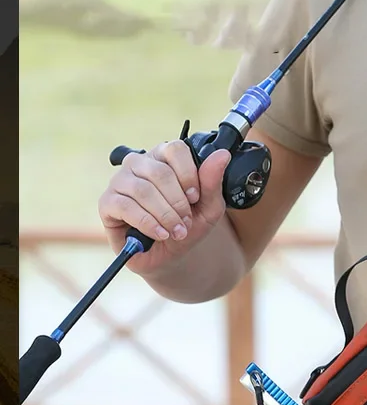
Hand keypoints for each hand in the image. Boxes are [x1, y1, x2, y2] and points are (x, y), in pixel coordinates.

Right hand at [98, 140, 231, 275]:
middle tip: (186, 221)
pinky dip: (148, 223)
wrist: (171, 255)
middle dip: (177, 202)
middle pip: (159, 172)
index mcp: (163, 157)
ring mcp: (120, 182)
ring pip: (143, 190)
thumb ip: (212, 181)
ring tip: (176, 231)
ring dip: (165, 215)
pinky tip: (160, 234)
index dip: (188, 174)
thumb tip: (221, 154)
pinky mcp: (107, 203)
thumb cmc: (187, 224)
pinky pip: (125, 207)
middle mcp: (139, 164)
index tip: (195, 198)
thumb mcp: (209, 206)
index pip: (175, 149)